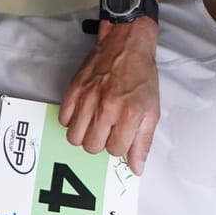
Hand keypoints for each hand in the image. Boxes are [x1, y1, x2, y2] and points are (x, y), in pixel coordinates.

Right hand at [60, 21, 159, 173]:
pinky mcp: (74, 90)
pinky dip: (72, 122)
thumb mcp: (151, 111)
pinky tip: (83, 114)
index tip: (121, 135)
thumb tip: (136, 168)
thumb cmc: (141, 77)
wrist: (126, 46)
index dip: (118, 146)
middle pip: (92, 147)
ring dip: (84, 136)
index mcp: (129, 114)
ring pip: (74, 138)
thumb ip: (143, 142)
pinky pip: (64, 120)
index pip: (115, 150)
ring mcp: (87, 98)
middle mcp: (106, 107)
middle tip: (107, 130)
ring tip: (94, 125)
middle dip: (100, 143)